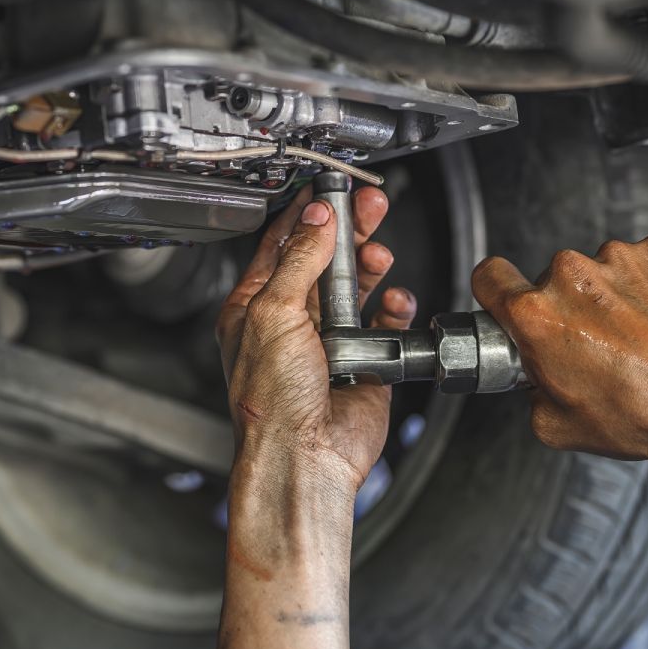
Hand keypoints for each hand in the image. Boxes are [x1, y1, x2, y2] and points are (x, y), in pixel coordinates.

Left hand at [217, 186, 416, 496]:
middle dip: (347, 232)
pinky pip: (385, 324)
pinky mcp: (363, 362)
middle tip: (369, 207)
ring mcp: (328, 342)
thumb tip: (315, 219)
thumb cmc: (272, 404)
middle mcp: (290, 323)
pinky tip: (393, 300)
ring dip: (369, 267)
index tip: (328, 190)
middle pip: (323, 260)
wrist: (305, 458)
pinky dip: (393, 308)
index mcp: (255, 308)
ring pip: (356, 288)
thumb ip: (298, 260)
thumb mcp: (275, 314)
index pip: (280, 246)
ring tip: (379, 252)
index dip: (306, 214)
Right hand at [472, 236, 647, 469]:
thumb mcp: (556, 424)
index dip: (496, 290)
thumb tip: (536, 375)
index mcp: (536, 315)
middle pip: (552, 280)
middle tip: (598, 345)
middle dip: (569, 308)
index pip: (489, 276)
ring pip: (600, 270)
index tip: (509, 299)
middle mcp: (570, 276)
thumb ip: (531, 387)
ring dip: (612, 296)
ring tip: (641, 337)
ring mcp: (618, 258)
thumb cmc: (641, 415)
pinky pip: (643, 262)